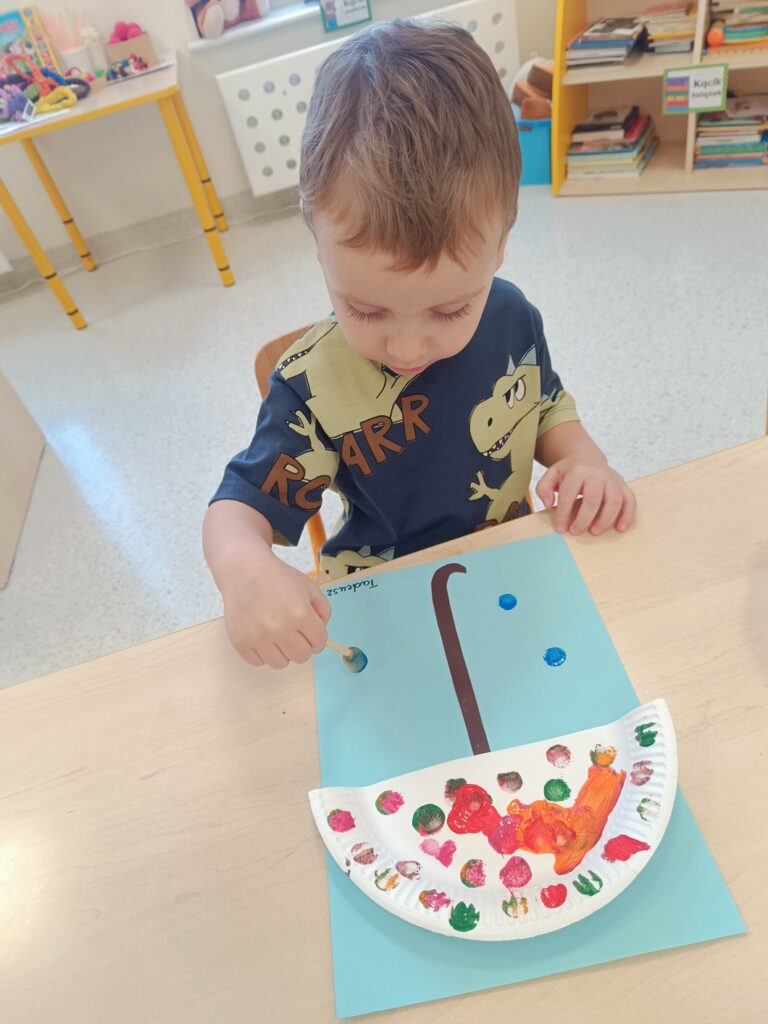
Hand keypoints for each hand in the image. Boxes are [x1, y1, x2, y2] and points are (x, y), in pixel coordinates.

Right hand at [220, 549, 330, 669]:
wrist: (244, 571)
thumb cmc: (278, 577)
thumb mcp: (309, 587)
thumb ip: (323, 609)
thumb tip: (321, 633)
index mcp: (300, 614)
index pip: (319, 643)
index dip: (318, 638)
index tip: (311, 633)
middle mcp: (279, 628)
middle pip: (302, 657)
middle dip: (303, 646)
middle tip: (295, 635)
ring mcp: (258, 637)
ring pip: (280, 664)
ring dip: (283, 652)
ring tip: (277, 636)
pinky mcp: (240, 642)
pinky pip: (258, 662)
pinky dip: (262, 653)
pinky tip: (262, 637)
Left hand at [536, 458, 635, 535]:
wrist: (586, 457)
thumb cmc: (569, 471)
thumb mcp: (551, 474)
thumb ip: (544, 488)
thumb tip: (549, 505)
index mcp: (577, 471)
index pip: (569, 494)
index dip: (563, 513)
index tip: (560, 528)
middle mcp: (597, 474)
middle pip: (593, 499)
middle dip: (584, 519)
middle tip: (575, 531)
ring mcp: (612, 479)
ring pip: (614, 500)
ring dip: (605, 519)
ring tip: (595, 532)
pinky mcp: (623, 485)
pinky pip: (630, 500)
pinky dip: (627, 515)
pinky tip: (620, 528)